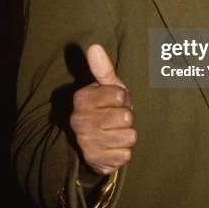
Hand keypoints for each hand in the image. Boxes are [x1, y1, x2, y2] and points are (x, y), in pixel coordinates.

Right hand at [70, 44, 135, 176]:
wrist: (98, 140)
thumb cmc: (107, 106)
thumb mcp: (108, 86)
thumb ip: (103, 68)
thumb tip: (94, 46)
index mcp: (82, 98)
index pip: (121, 95)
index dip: (125, 98)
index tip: (117, 100)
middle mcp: (79, 120)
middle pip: (126, 117)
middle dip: (128, 117)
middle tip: (118, 117)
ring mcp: (85, 142)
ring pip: (129, 137)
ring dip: (127, 134)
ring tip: (117, 130)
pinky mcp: (95, 161)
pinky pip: (126, 155)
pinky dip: (124, 151)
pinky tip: (114, 146)